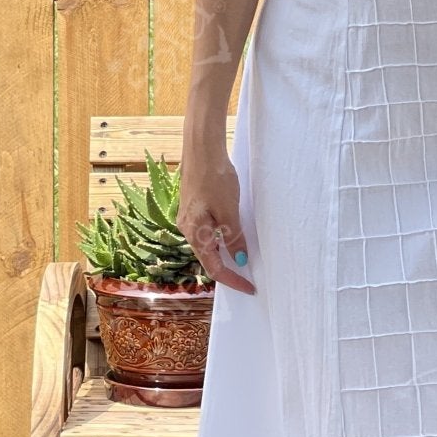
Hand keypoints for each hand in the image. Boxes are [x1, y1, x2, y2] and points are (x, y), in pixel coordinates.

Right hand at [177, 148, 255, 293]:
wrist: (202, 149)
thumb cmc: (214, 178)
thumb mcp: (229, 211)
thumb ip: (234, 237)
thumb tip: (239, 260)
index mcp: (194, 233)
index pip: (213, 267)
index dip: (232, 280)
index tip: (249, 287)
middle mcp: (187, 228)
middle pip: (208, 258)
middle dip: (228, 270)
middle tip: (249, 278)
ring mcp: (189, 218)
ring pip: (207, 244)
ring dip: (224, 254)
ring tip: (243, 260)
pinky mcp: (194, 207)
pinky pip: (207, 232)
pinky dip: (221, 239)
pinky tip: (232, 237)